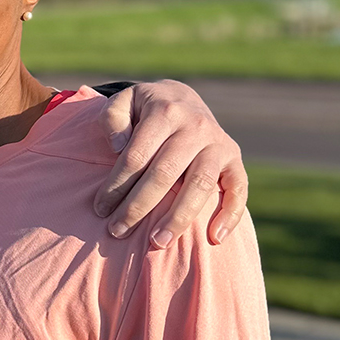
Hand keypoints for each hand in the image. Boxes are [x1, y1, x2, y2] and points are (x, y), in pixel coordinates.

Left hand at [94, 80, 247, 246]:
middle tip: (118, 231)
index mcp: (165, 112)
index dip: (116, 185)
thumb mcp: (124, 101)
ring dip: (178, 218)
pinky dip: (231, 214)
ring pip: (199, 185)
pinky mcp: (235, 158)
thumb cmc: (144, 108)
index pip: (136, 156)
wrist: (182, 97)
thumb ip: (113, 118)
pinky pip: (239, 188)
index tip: (100, 210)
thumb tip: (118, 147)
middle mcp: (195, 127)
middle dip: (139, 207)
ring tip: (157, 242)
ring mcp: (218, 143)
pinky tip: (214, 238)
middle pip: (165, 174)